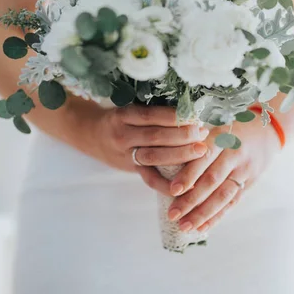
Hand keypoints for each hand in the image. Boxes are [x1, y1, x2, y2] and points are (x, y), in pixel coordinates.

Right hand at [74, 102, 208, 172]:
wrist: (90, 135)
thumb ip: (152, 110)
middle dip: (182, 136)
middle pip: (155, 137)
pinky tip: (184, 185)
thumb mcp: (129, 107)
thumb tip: (189, 108)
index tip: (194, 114)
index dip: (174, 116)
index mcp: (124, 115)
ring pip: (155, 157)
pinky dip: (166, 184)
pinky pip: (149, 178)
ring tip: (201, 151)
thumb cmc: (119, 119)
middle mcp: (123, 135)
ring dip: (180, 155)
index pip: (151, 115)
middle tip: (203, 132)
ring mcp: (126, 154)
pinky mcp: (131, 169)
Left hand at [163, 117, 281, 232]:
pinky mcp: (249, 182)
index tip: (172, 190)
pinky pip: (232, 202)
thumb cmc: (229, 127)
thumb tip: (163, 159)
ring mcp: (243, 170)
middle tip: (173, 214)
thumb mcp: (214, 125)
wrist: (266, 130)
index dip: (188, 175)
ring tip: (185, 226)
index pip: (203, 158)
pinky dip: (217, 216)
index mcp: (221, 136)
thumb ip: (194, 140)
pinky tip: (203, 227)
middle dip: (191, 200)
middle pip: (212, 180)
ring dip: (203, 213)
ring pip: (223, 195)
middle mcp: (234, 154)